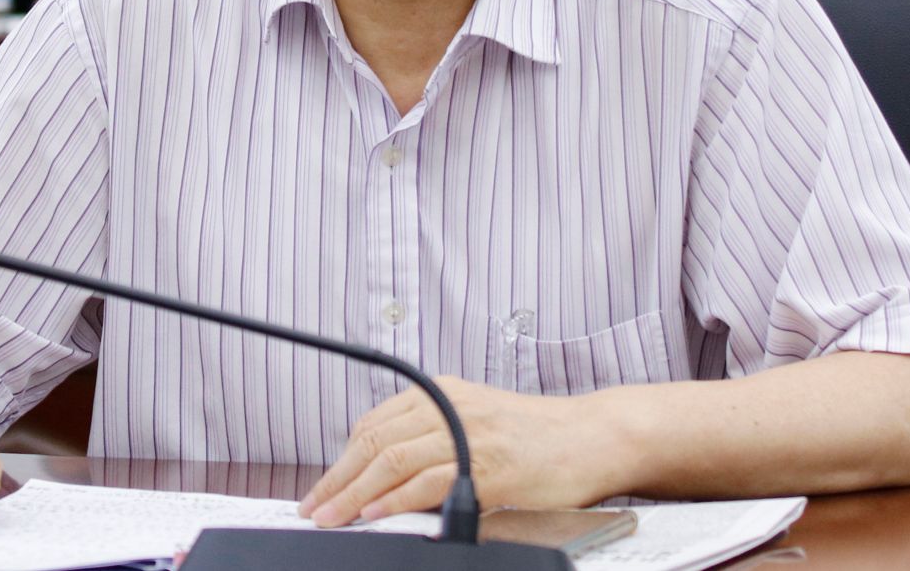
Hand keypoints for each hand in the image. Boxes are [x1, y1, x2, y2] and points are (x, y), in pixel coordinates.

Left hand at [298, 376, 628, 526]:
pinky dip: (395, 498)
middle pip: (375, 440)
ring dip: (354, 493)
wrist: (596, 436)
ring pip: (393, 459)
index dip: (342, 459)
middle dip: (337, 478)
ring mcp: (469, 432)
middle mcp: (452, 405)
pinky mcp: (488, 463)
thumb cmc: (542, 437)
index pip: (375, 423)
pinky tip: (375, 513)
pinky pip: (429, 479)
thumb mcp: (480, 424)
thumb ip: (438, 441)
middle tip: (313, 507)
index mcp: (445, 392)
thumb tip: (389, 479)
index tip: (323, 488)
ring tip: (332, 517)